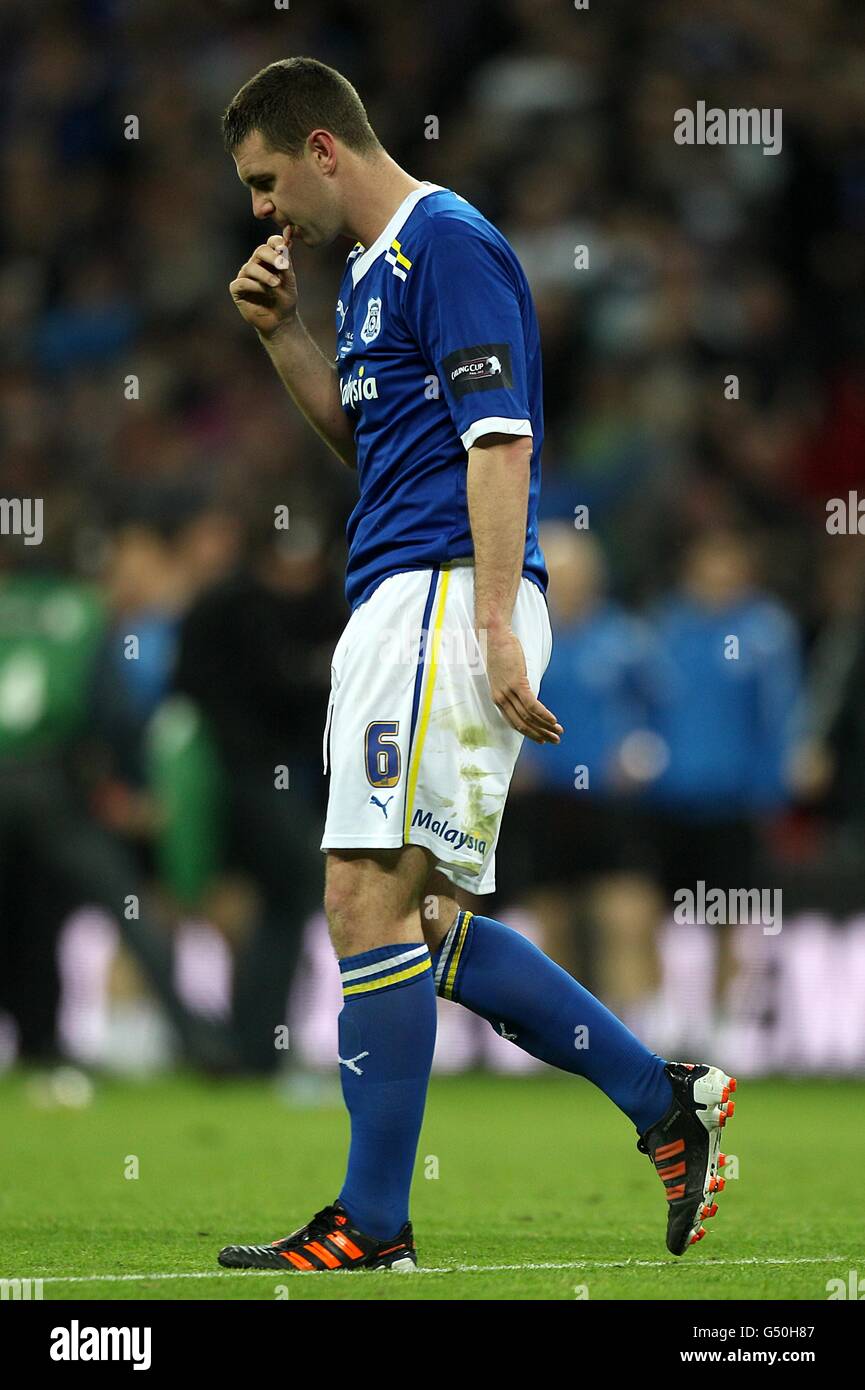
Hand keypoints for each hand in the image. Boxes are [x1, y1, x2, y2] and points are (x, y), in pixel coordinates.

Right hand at [229, 228, 297, 337]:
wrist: (280, 322)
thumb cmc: (285, 300)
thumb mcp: (289, 281)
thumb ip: (287, 262)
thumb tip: (288, 241)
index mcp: (269, 260)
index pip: (271, 243)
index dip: (277, 242)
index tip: (285, 247)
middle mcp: (256, 265)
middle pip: (260, 251)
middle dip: (272, 256)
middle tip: (282, 265)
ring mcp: (245, 276)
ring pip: (250, 267)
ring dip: (264, 275)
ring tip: (276, 284)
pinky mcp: (237, 290)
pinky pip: (242, 282)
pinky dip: (253, 285)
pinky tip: (263, 291)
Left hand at [482, 624, 562, 743]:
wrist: (494, 634)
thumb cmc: (501, 651)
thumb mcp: (506, 673)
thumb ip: (515, 687)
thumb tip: (528, 694)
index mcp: (497, 698)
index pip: (513, 722)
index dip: (528, 733)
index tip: (541, 739)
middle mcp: (500, 698)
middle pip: (522, 723)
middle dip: (540, 734)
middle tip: (554, 741)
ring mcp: (508, 691)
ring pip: (528, 716)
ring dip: (545, 727)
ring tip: (558, 733)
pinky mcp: (516, 682)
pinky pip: (531, 704)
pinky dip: (543, 715)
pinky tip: (553, 721)